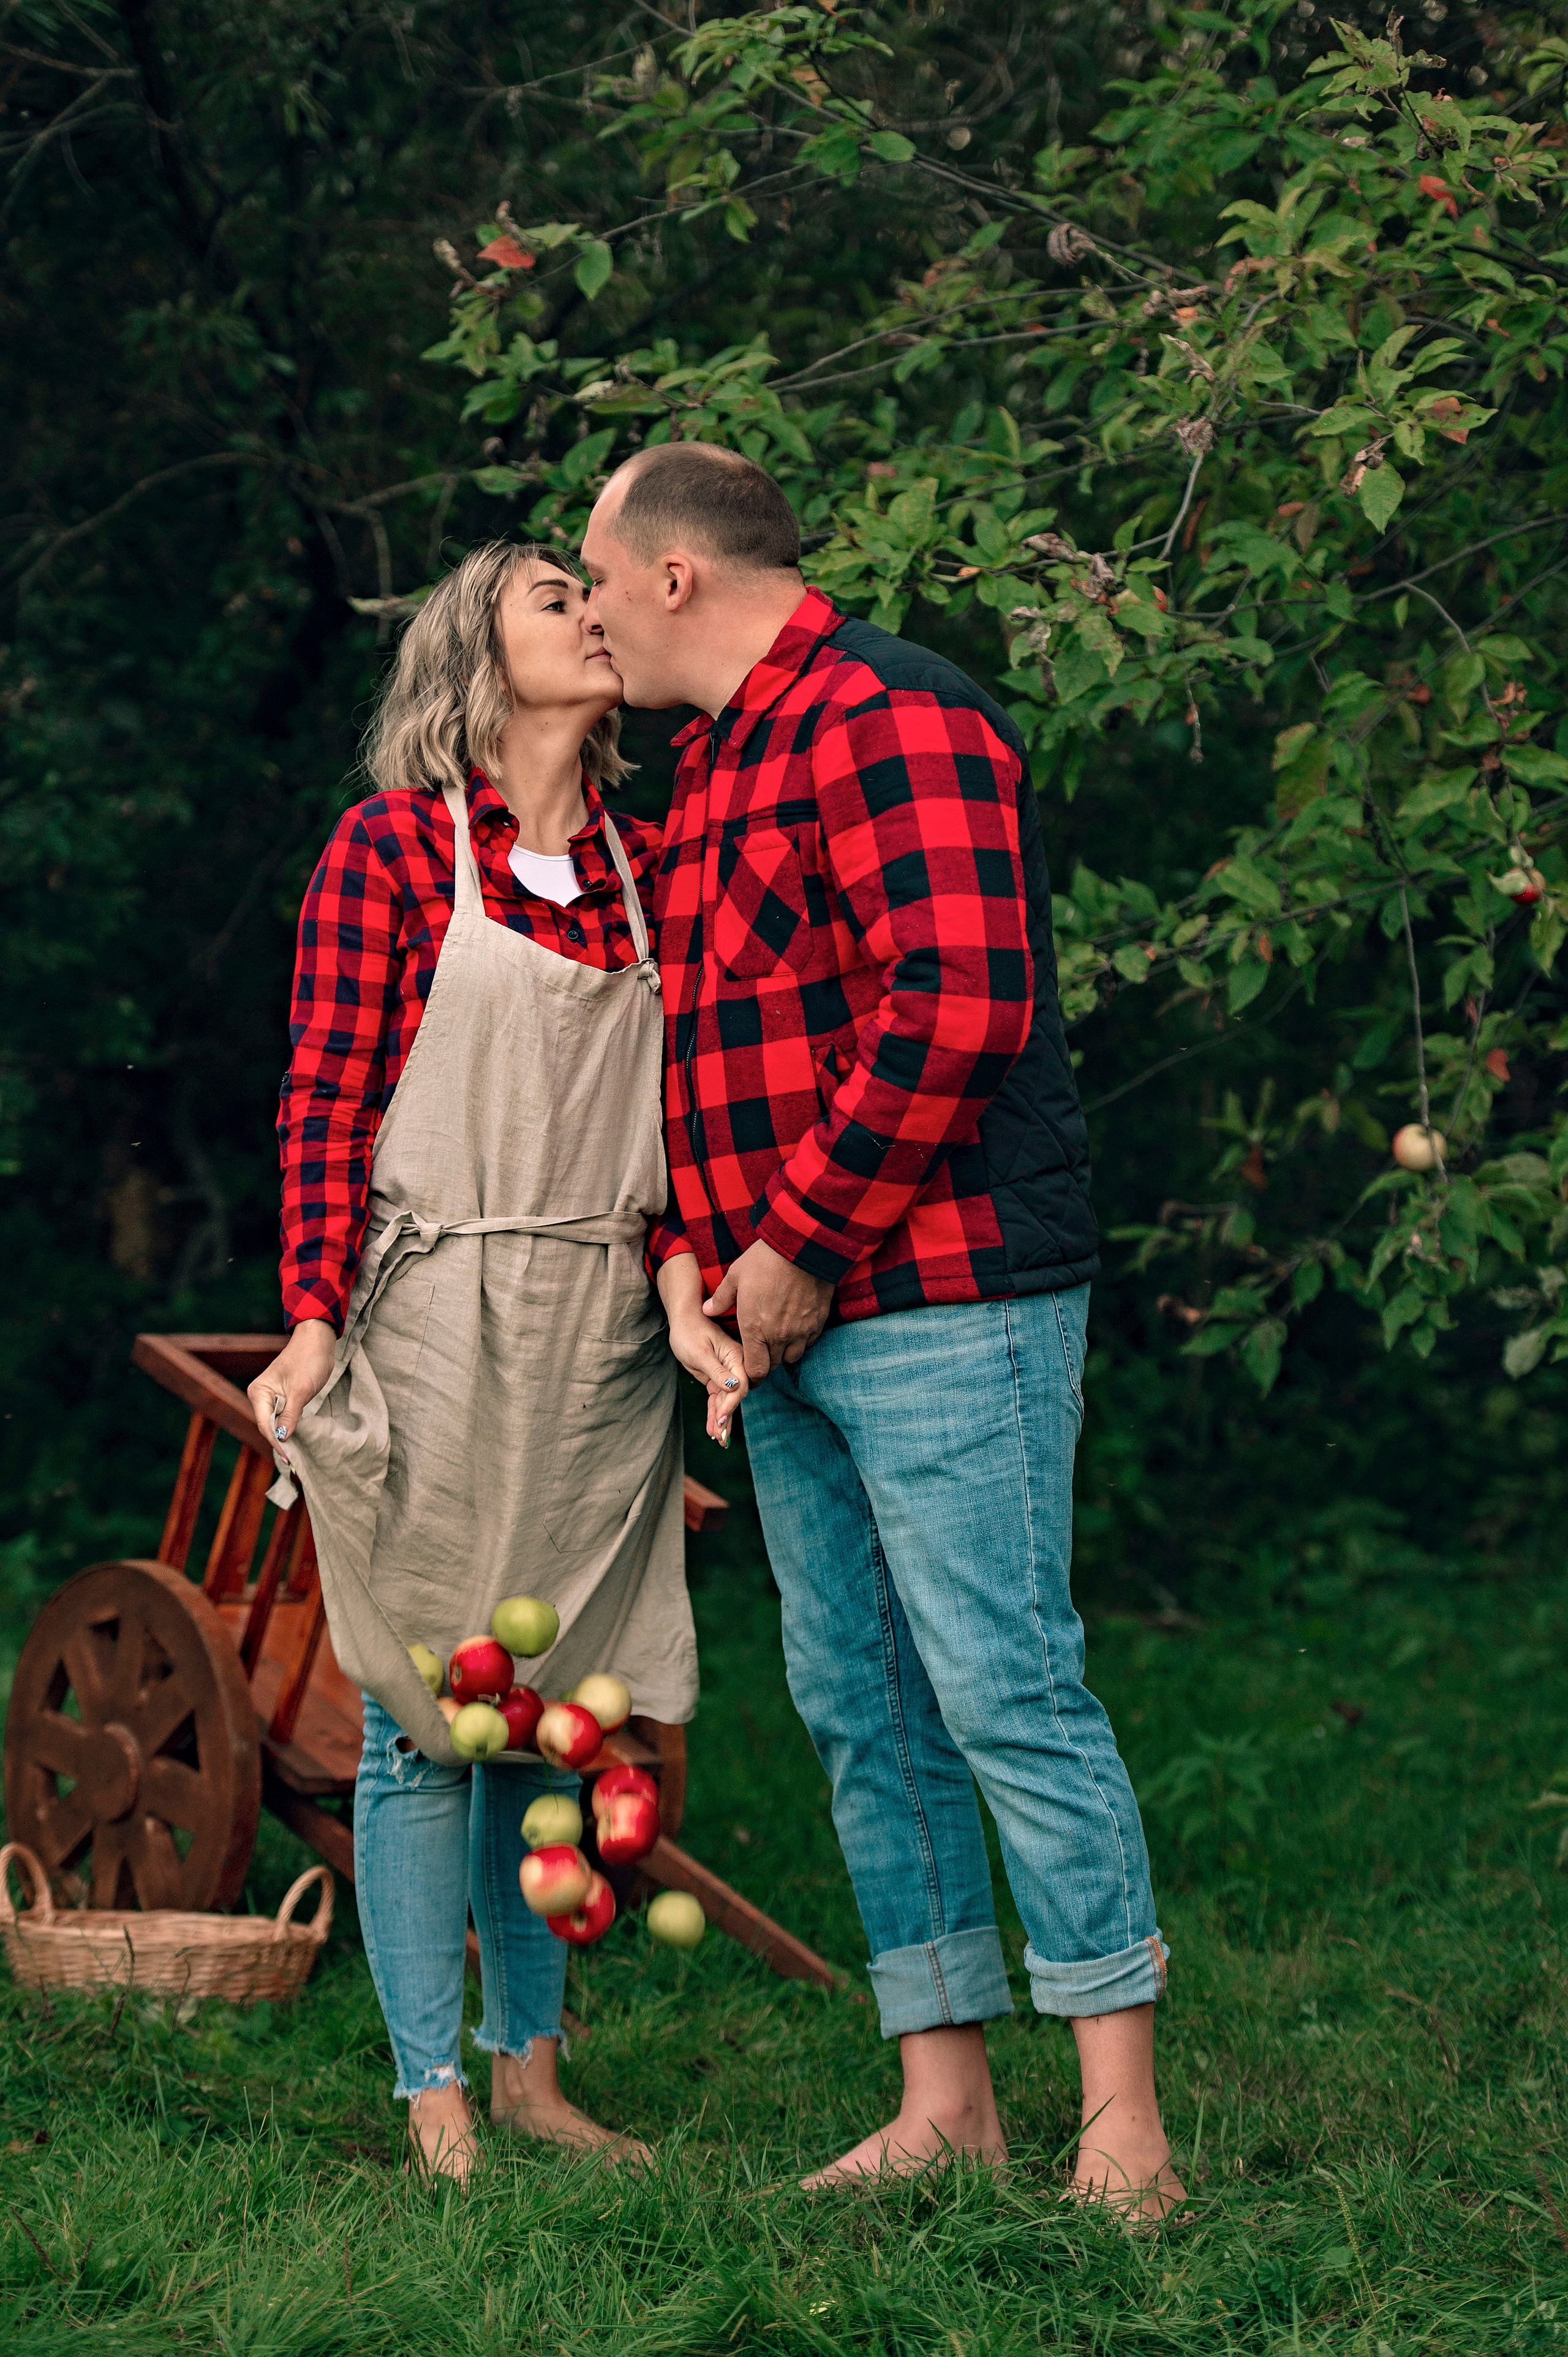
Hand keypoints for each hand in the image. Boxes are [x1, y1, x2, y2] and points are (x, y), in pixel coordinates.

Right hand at [247, 1319, 336, 1449]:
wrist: (318, 1340)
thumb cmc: (309, 1360)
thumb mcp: (301, 1390)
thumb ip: (290, 1414)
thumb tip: (282, 1436)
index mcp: (259, 1391)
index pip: (264, 1423)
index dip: (275, 1441)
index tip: (288, 1457)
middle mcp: (260, 1395)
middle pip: (267, 1425)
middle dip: (278, 1442)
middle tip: (292, 1462)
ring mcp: (270, 1396)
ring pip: (275, 1423)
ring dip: (284, 1437)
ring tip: (294, 1456)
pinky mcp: (282, 1397)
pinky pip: (282, 1416)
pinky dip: (289, 1427)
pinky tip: (296, 1440)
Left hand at [656, 1256, 747, 1443]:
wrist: (683, 1321)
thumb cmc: (690, 1331)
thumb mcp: (700, 1352)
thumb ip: (717, 1371)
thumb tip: (734, 1387)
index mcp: (736, 1357)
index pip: (740, 1385)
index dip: (731, 1404)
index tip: (720, 1418)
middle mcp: (734, 1367)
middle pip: (734, 1397)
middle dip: (727, 1418)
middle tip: (720, 1438)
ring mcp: (725, 1374)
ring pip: (725, 1402)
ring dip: (721, 1420)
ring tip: (718, 1440)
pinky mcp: (716, 1379)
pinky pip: (717, 1400)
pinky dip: (714, 1414)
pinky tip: (713, 1431)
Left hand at [703, 1239, 832, 1381]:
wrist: (802, 1248)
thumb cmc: (765, 1261)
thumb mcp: (735, 1276)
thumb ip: (721, 1298)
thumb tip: (708, 1310)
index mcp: (754, 1329)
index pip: (754, 1369)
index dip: (751, 1376)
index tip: (748, 1373)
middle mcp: (778, 1336)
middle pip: (773, 1366)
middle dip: (766, 1364)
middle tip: (761, 1356)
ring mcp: (801, 1331)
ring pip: (792, 1357)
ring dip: (784, 1354)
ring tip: (778, 1341)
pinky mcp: (817, 1322)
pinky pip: (809, 1342)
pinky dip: (802, 1341)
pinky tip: (796, 1328)